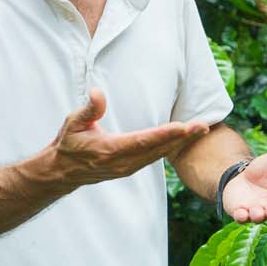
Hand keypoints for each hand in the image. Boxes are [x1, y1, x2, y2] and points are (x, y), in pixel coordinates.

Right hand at [46, 89, 211, 188]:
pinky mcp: (129, 169)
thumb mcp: (72, 123)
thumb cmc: (68, 144)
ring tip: (201, 130)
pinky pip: (154, 158)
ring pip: (159, 155)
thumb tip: (98, 93)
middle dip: (182, 138)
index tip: (183, 127)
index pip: (142, 141)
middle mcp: (122, 163)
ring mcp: (127, 168)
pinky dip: (170, 148)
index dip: (164, 135)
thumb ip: (88, 109)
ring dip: (181, 143)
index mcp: (109, 151)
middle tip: (204, 126)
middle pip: (157, 149)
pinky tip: (184, 139)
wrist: (62, 172)